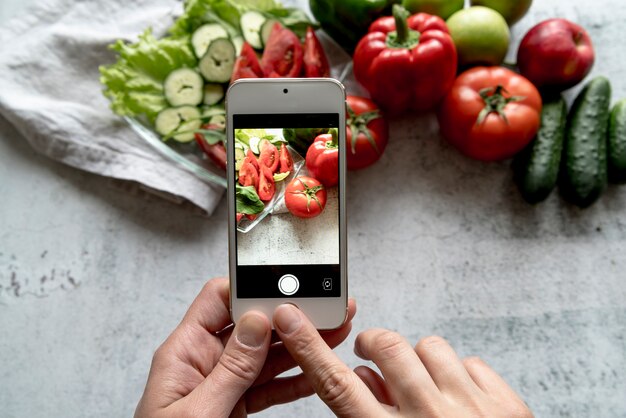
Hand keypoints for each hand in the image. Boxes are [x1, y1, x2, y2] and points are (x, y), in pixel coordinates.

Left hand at [135, 278, 355, 417]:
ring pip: (266, 356)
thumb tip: (256, 323)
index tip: (285, 290)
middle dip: (287, 319)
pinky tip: (313, 373)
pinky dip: (292, 380)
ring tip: (329, 336)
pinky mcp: (234, 404)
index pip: (218, 300)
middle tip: (322, 313)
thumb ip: (229, 369)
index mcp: (183, 351)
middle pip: (251, 326)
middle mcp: (203, 361)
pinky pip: (268, 385)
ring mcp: (221, 382)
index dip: (252, 290)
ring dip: (299, 348)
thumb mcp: (197, 411)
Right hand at [274, 304, 532, 417]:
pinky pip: (472, 362)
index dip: (310, 348)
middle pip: (387, 347)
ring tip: (424, 385)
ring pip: (431, 346)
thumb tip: (366, 379)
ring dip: (421, 360)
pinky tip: (458, 397)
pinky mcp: (506, 404)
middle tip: (372, 352)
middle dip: (375, 343)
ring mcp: (471, 408)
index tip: (292, 322)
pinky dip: (461, 374)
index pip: (337, 384)